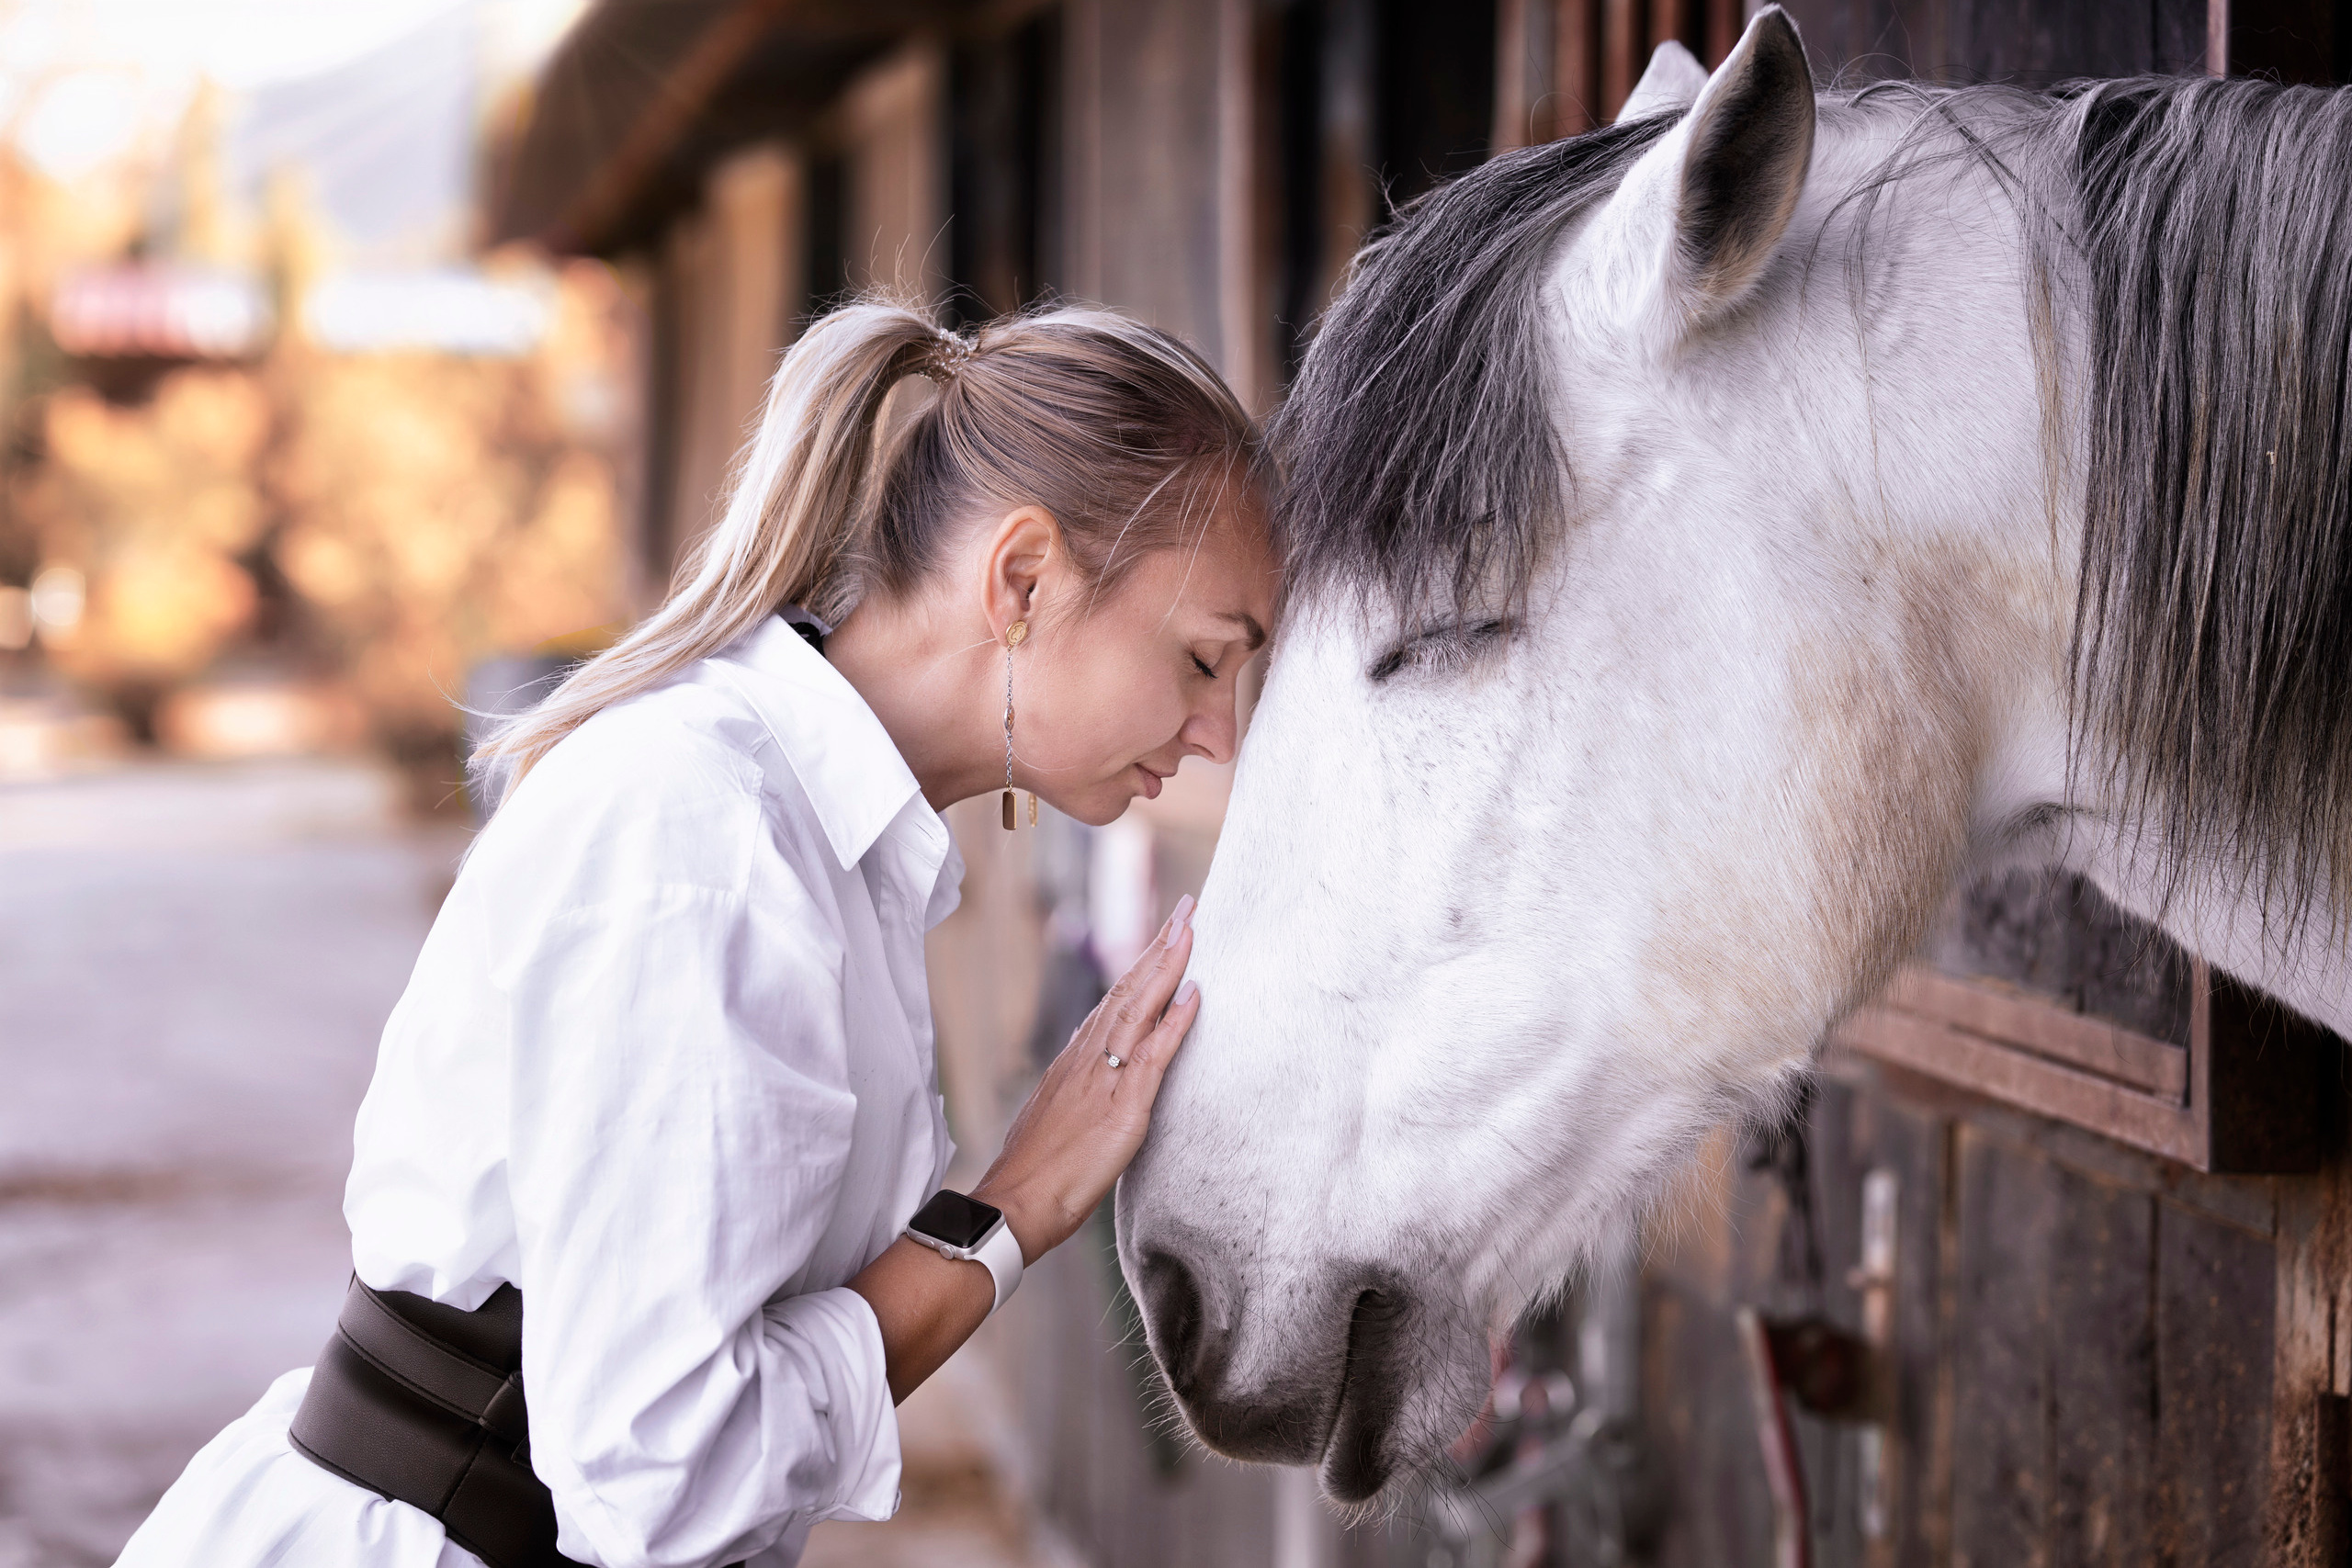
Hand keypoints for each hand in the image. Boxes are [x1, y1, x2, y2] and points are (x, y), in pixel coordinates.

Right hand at [973, 893, 1201, 1261]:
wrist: (1015, 1203)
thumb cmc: (1035, 1171)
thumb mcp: (1056, 1115)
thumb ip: (1078, 1085)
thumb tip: (1092, 1066)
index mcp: (1077, 1060)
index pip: (1115, 999)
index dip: (1142, 964)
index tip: (1164, 933)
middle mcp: (1089, 1058)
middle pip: (1128, 989)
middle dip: (1159, 947)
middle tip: (1185, 907)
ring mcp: (1104, 1078)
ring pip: (1138, 1009)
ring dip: (1167, 966)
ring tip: (1189, 929)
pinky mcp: (1121, 1107)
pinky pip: (1153, 1056)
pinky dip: (1174, 1022)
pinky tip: (1193, 995)